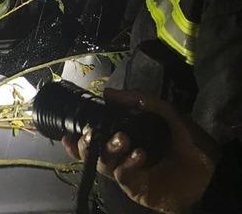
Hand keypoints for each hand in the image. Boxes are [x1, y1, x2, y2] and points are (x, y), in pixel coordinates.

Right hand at [62, 88, 216, 213]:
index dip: (80, 134)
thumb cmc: (191, 144)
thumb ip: (142, 99)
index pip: (97, 135)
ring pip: (101, 162)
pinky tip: (139, 155)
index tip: (69, 129)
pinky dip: (127, 163)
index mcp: (128, 137)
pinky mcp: (135, 187)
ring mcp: (128, 171)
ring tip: (122, 140)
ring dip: (106, 149)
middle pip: (91, 150)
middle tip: (93, 133)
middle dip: (87, 141)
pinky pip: (121, 175)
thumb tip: (108, 92)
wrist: (212, 175)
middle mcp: (123, 155)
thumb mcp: (169, 114)